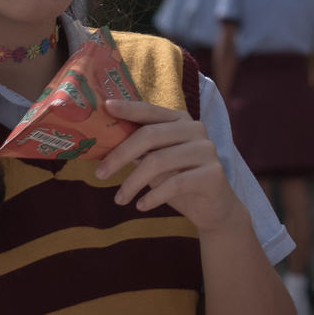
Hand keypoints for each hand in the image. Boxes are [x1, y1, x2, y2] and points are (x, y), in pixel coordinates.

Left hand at [98, 99, 242, 234]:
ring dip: (132, 183)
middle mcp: (196, 129)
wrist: (214, 208)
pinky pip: (174, 184)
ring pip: (159, 161)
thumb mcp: (157, 163)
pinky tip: (141, 206)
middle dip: (120, 155)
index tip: (105, 106)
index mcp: (181, 120)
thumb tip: (105, 143)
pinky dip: (153, 196)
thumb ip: (140, 150)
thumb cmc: (179, 180)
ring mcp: (206, 150)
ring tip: (119, 200)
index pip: (150, 111)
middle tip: (99, 174)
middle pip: (150, 135)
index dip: (128, 108)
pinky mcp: (212, 173)